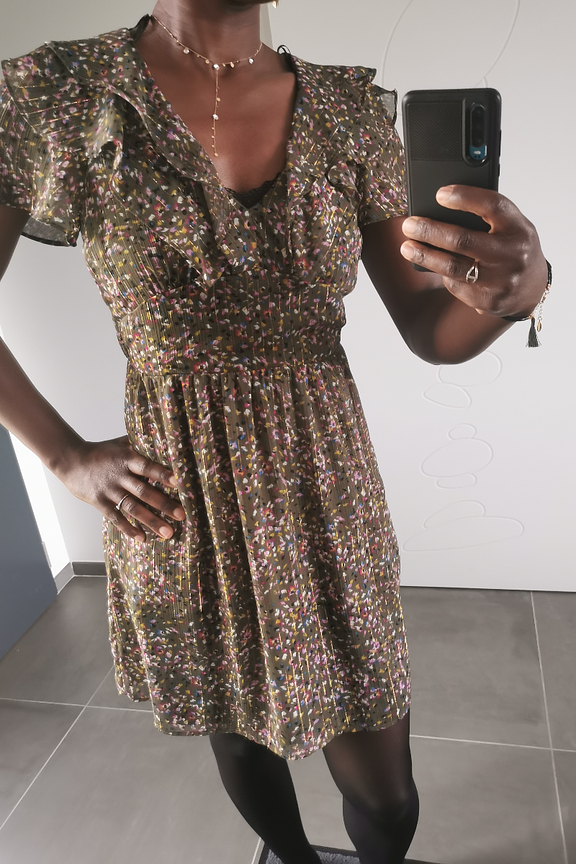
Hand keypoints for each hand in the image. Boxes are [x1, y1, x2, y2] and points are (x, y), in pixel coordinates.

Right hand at [59, 436, 184, 541]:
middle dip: (164, 504)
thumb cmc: (100, 452)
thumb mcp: (120, 443)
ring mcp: (109, 490)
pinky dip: (128, 529)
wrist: (70, 460)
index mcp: (127, 458)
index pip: (149, 467)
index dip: (164, 475)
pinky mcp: (99, 502)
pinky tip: (142, 538)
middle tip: (182, 515)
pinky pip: (115, 518)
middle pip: (144, 491)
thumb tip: (165, 440)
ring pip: (133, 508)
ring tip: (168, 533)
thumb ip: (140, 443)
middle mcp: (119, 475)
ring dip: (151, 521)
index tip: (181, 483)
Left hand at [400, 185, 547, 317]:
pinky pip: (455, 285)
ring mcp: (500, 281)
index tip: (440, 194)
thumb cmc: (515, 249)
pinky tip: (433, 265)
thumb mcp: (512, 226)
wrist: (532, 290)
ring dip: (425, 255)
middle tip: (410, 225)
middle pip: (463, 240)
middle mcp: (512, 255)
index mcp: (519, 228)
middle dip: (430, 231)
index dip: (465, 197)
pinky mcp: (488, 301)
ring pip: (453, 267)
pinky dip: (442, 274)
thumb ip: (487, 216)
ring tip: (407, 246)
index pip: (493, 206)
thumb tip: (442, 205)